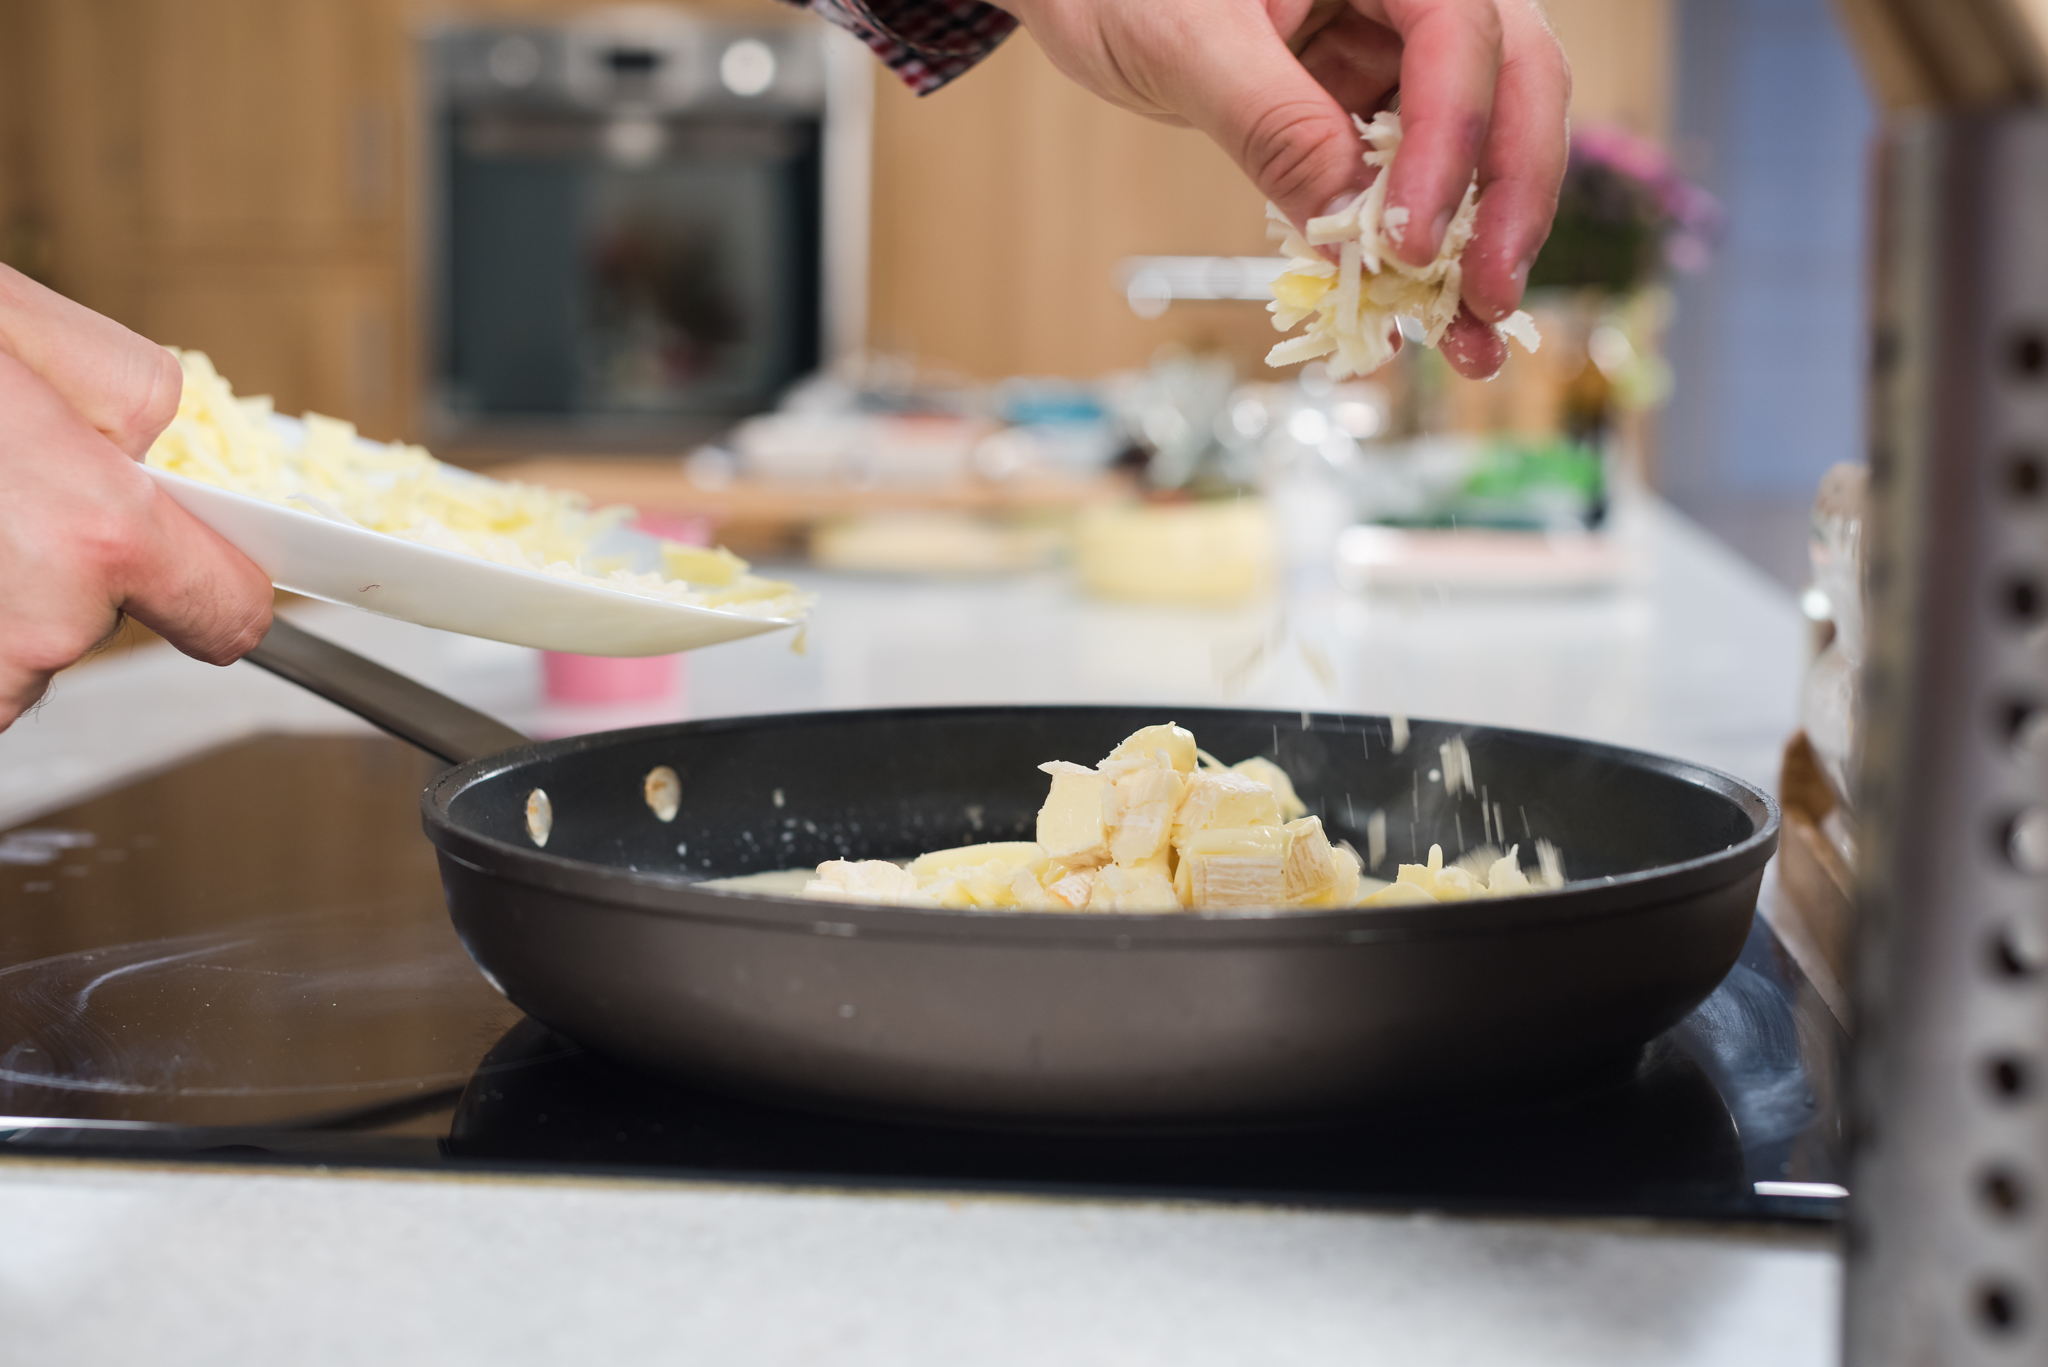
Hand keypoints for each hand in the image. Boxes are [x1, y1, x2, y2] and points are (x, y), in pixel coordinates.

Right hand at [0, 267, 272, 731]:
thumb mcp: (42, 338)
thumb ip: (143, 405)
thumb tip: (176, 457)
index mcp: (100, 534)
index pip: (228, 615)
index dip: (215, 589)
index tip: (200, 578)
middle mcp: (38, 624)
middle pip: (91, 630)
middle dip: (58, 569)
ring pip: (11, 655)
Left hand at [999, 0, 1568, 377]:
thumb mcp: (1186, 41)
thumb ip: (1272, 123)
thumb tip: (1348, 228)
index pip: (1457, 37)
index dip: (1451, 143)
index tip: (1412, 241)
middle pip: (1513, 84)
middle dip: (1510, 200)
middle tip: (1488, 299)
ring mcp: (1398, 47)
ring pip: (1480, 141)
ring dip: (1479, 243)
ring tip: (1469, 337)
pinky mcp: (1370, 103)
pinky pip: (1415, 176)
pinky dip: (1418, 248)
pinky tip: (1412, 314)